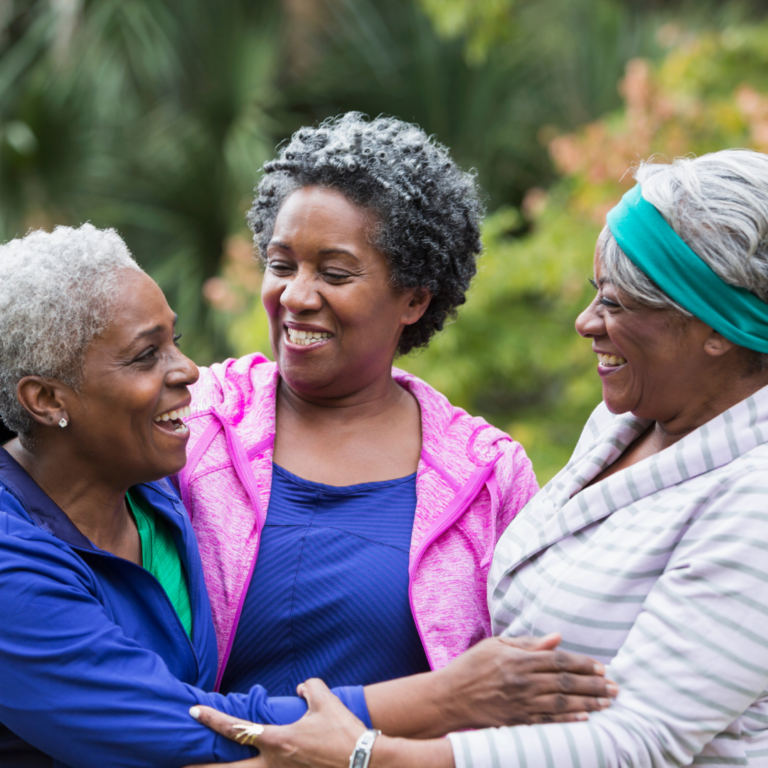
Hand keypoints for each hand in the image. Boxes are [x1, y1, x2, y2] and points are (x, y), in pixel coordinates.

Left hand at [183, 679, 365, 767]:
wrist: (365, 761)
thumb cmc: (343, 730)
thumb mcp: (325, 699)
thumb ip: (309, 687)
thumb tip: (300, 690)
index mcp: (277, 741)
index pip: (236, 729)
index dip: (212, 720)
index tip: (193, 711)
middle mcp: (273, 763)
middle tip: (178, 763)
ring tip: (202, 767)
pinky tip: (247, 767)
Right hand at [435, 632, 616, 730]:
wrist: (449, 697)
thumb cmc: (472, 666)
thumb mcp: (496, 645)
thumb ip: (528, 643)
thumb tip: (557, 637)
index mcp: (518, 660)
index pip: (558, 661)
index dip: (582, 664)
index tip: (601, 667)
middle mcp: (522, 682)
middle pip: (565, 683)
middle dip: (593, 685)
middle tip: (615, 687)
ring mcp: (520, 703)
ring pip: (562, 704)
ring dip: (588, 703)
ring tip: (608, 703)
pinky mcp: (517, 721)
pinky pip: (548, 721)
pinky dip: (569, 721)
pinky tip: (586, 718)